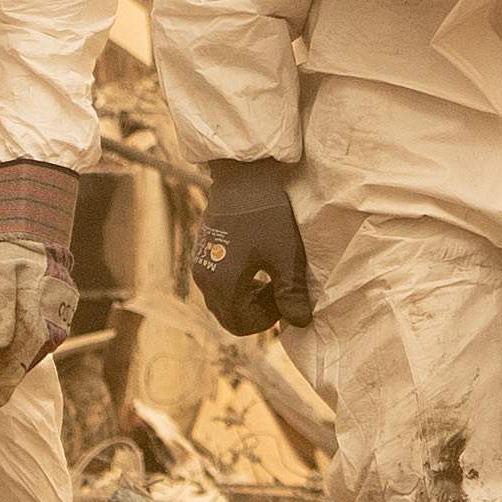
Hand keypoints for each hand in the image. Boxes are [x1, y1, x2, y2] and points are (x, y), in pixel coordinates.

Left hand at [0, 236, 78, 409]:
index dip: (7, 377)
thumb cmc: (8, 250)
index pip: (22, 351)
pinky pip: (26, 343)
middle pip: (24, 357)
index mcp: (40, 308)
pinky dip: (8, 358)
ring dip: (3, 372)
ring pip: (25, 353)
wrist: (28, 231)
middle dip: (1, 381)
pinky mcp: (44, 317)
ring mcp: (51, 319)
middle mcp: (52, 319)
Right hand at [191, 157, 314, 335]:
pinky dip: (237, 286)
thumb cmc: (267, 214)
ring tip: (271, 277)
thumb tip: (301, 323)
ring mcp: (200, 265)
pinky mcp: (202, 254)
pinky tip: (256, 265)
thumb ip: (291, 292)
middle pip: (229, 317)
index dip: (267, 320)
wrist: (242, 177)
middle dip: (257, 311)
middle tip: (280, 289)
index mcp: (222, 283)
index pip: (241, 324)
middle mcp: (204, 278)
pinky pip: (217, 285)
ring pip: (222, 301)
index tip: (285, 298)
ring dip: (247, 299)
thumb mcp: (286, 255)